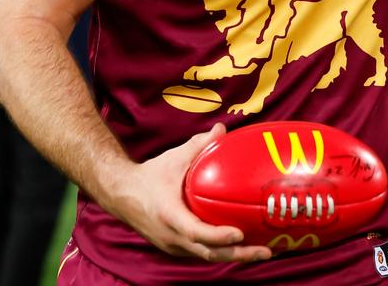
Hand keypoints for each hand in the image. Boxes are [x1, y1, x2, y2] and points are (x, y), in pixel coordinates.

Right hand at [101, 124, 271, 262]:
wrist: (121, 195)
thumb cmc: (149, 177)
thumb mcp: (173, 159)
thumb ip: (198, 144)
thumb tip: (222, 129)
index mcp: (169, 215)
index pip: (195, 231)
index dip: (218, 236)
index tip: (239, 233)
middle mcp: (172, 236)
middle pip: (209, 253)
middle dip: (239, 254)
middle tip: (266, 251)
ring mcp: (174, 246)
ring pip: (208, 257)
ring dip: (235, 256)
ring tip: (263, 252)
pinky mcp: (177, 248)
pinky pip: (203, 253)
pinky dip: (224, 252)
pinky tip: (244, 247)